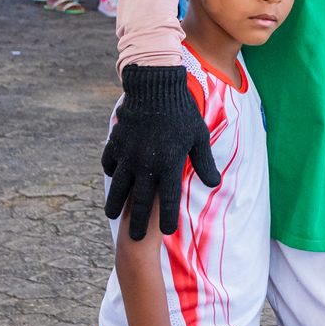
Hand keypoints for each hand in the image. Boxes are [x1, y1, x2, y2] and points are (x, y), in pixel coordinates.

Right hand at [103, 64, 221, 238]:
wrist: (156, 86)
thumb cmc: (183, 112)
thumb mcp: (199, 136)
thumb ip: (204, 162)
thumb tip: (214, 184)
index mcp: (169, 164)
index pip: (169, 201)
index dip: (167, 219)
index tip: (166, 233)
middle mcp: (147, 164)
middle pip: (140, 201)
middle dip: (137, 222)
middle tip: (134, 238)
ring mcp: (128, 155)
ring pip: (119, 187)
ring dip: (115, 203)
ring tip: (112, 215)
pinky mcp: (116, 143)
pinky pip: (110, 163)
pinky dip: (111, 173)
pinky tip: (114, 179)